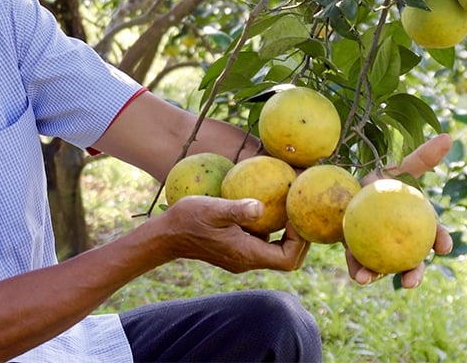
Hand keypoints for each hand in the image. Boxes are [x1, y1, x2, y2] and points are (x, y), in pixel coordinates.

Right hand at [158, 195, 309, 273]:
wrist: (166, 235)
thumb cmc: (188, 220)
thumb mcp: (213, 209)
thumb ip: (237, 210)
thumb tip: (260, 206)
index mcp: (247, 254)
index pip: (288, 259)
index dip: (300, 240)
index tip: (295, 216)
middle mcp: (247, 260)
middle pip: (286, 259)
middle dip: (299, 238)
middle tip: (298, 212)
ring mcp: (241, 257)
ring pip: (275, 251)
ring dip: (286, 233)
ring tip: (288, 207)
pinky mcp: (235, 250)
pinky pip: (261, 244)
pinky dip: (271, 230)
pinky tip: (266, 208)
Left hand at [346, 133, 453, 288]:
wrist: (351, 191)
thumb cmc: (382, 182)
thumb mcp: (401, 170)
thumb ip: (423, 158)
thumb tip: (448, 136)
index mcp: (418, 226)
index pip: (434, 235)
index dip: (442, 241)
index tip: (444, 247)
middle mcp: (403, 244)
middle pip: (413, 262)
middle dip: (414, 275)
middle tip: (411, 282)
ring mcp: (381, 253)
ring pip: (385, 269)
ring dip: (380, 277)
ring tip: (372, 280)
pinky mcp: (359, 257)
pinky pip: (360, 266)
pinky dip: (359, 271)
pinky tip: (357, 276)